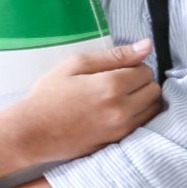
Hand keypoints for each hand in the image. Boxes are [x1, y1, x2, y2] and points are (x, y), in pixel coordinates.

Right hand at [2, 40, 162, 164]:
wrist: (32, 132)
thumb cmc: (49, 95)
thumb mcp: (76, 64)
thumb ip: (115, 55)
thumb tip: (147, 45)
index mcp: (112, 85)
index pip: (146, 70)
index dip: (133, 65)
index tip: (117, 68)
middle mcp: (122, 109)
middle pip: (153, 90)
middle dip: (141, 82)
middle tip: (118, 82)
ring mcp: (121, 129)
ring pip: (153, 109)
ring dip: (143, 100)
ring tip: (119, 97)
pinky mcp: (118, 142)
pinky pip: (143, 125)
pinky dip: (137, 116)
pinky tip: (117, 112)